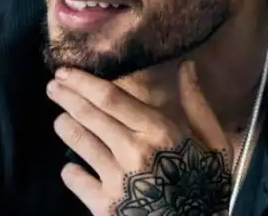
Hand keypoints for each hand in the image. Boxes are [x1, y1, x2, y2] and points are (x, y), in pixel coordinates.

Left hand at [46, 61, 232, 215]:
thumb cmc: (208, 186)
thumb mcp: (214, 143)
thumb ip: (196, 104)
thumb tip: (187, 66)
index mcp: (159, 131)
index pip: (110, 98)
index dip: (83, 82)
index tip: (66, 72)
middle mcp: (133, 151)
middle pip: (88, 115)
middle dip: (66, 97)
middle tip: (52, 87)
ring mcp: (116, 179)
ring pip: (78, 142)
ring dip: (65, 126)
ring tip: (60, 120)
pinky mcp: (104, 205)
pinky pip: (75, 179)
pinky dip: (70, 171)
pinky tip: (72, 167)